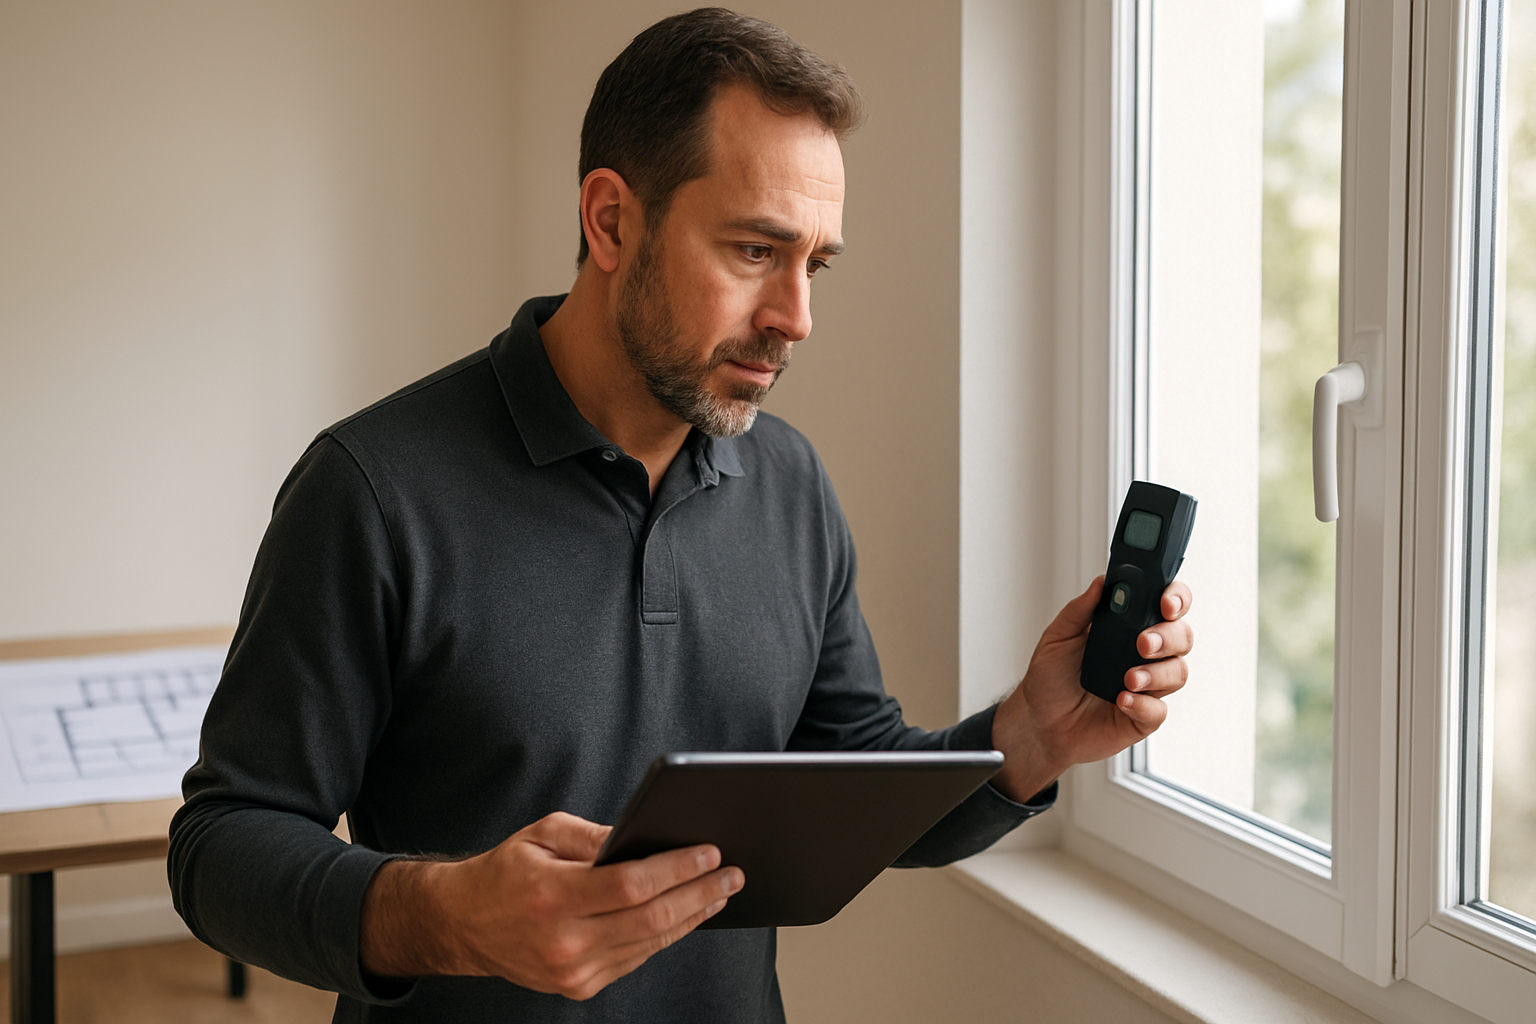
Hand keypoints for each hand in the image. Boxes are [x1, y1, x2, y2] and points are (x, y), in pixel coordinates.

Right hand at [358, 811, 743, 999]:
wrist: (464, 924)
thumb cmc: (506, 871)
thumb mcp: (544, 834)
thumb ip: (595, 836)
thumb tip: (645, 836)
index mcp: (553, 896)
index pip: (632, 884)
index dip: (678, 869)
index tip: (710, 852)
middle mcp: (564, 940)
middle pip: (651, 919)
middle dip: (700, 893)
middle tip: (731, 873)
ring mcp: (573, 970)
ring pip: (650, 943)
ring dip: (692, 916)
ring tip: (719, 891)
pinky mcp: (580, 986)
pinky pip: (636, 958)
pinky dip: (666, 935)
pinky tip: (687, 915)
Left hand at [989, 576, 1193, 801]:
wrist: (1041, 723)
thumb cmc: (1051, 680)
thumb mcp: (1057, 638)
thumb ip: (1080, 609)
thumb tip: (1101, 582)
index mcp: (1128, 628)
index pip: (1166, 605)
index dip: (1175, 599)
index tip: (1164, 603)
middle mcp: (1144, 655)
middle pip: (1181, 636)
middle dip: (1167, 637)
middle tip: (1143, 643)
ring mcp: (1147, 686)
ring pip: (1178, 672)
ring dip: (1156, 673)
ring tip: (1128, 678)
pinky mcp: (1143, 716)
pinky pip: (1159, 710)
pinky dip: (1142, 704)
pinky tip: (1122, 701)